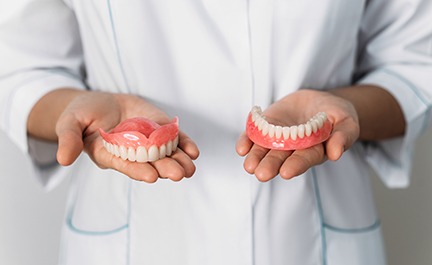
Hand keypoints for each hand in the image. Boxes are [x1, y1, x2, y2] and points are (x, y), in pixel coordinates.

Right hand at [55, 90, 198, 182]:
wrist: (100, 102)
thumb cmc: (82, 114)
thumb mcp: (69, 123)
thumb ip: (69, 139)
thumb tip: (63, 159)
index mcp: (109, 155)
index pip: (125, 165)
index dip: (137, 170)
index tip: (151, 175)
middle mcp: (131, 153)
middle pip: (150, 163)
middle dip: (164, 168)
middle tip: (179, 174)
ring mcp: (147, 142)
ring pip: (165, 154)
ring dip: (178, 161)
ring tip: (190, 167)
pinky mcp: (158, 130)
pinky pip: (173, 139)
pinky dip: (183, 144)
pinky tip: (193, 151)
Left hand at [236, 89, 358, 181]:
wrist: (317, 101)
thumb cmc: (335, 114)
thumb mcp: (346, 121)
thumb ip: (343, 136)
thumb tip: (336, 154)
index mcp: (313, 151)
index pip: (304, 160)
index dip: (295, 165)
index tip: (286, 172)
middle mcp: (292, 149)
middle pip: (280, 158)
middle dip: (271, 166)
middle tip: (262, 174)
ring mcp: (277, 139)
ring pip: (264, 151)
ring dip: (256, 158)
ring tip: (249, 166)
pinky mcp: (266, 127)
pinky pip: (254, 136)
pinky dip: (247, 141)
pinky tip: (241, 148)